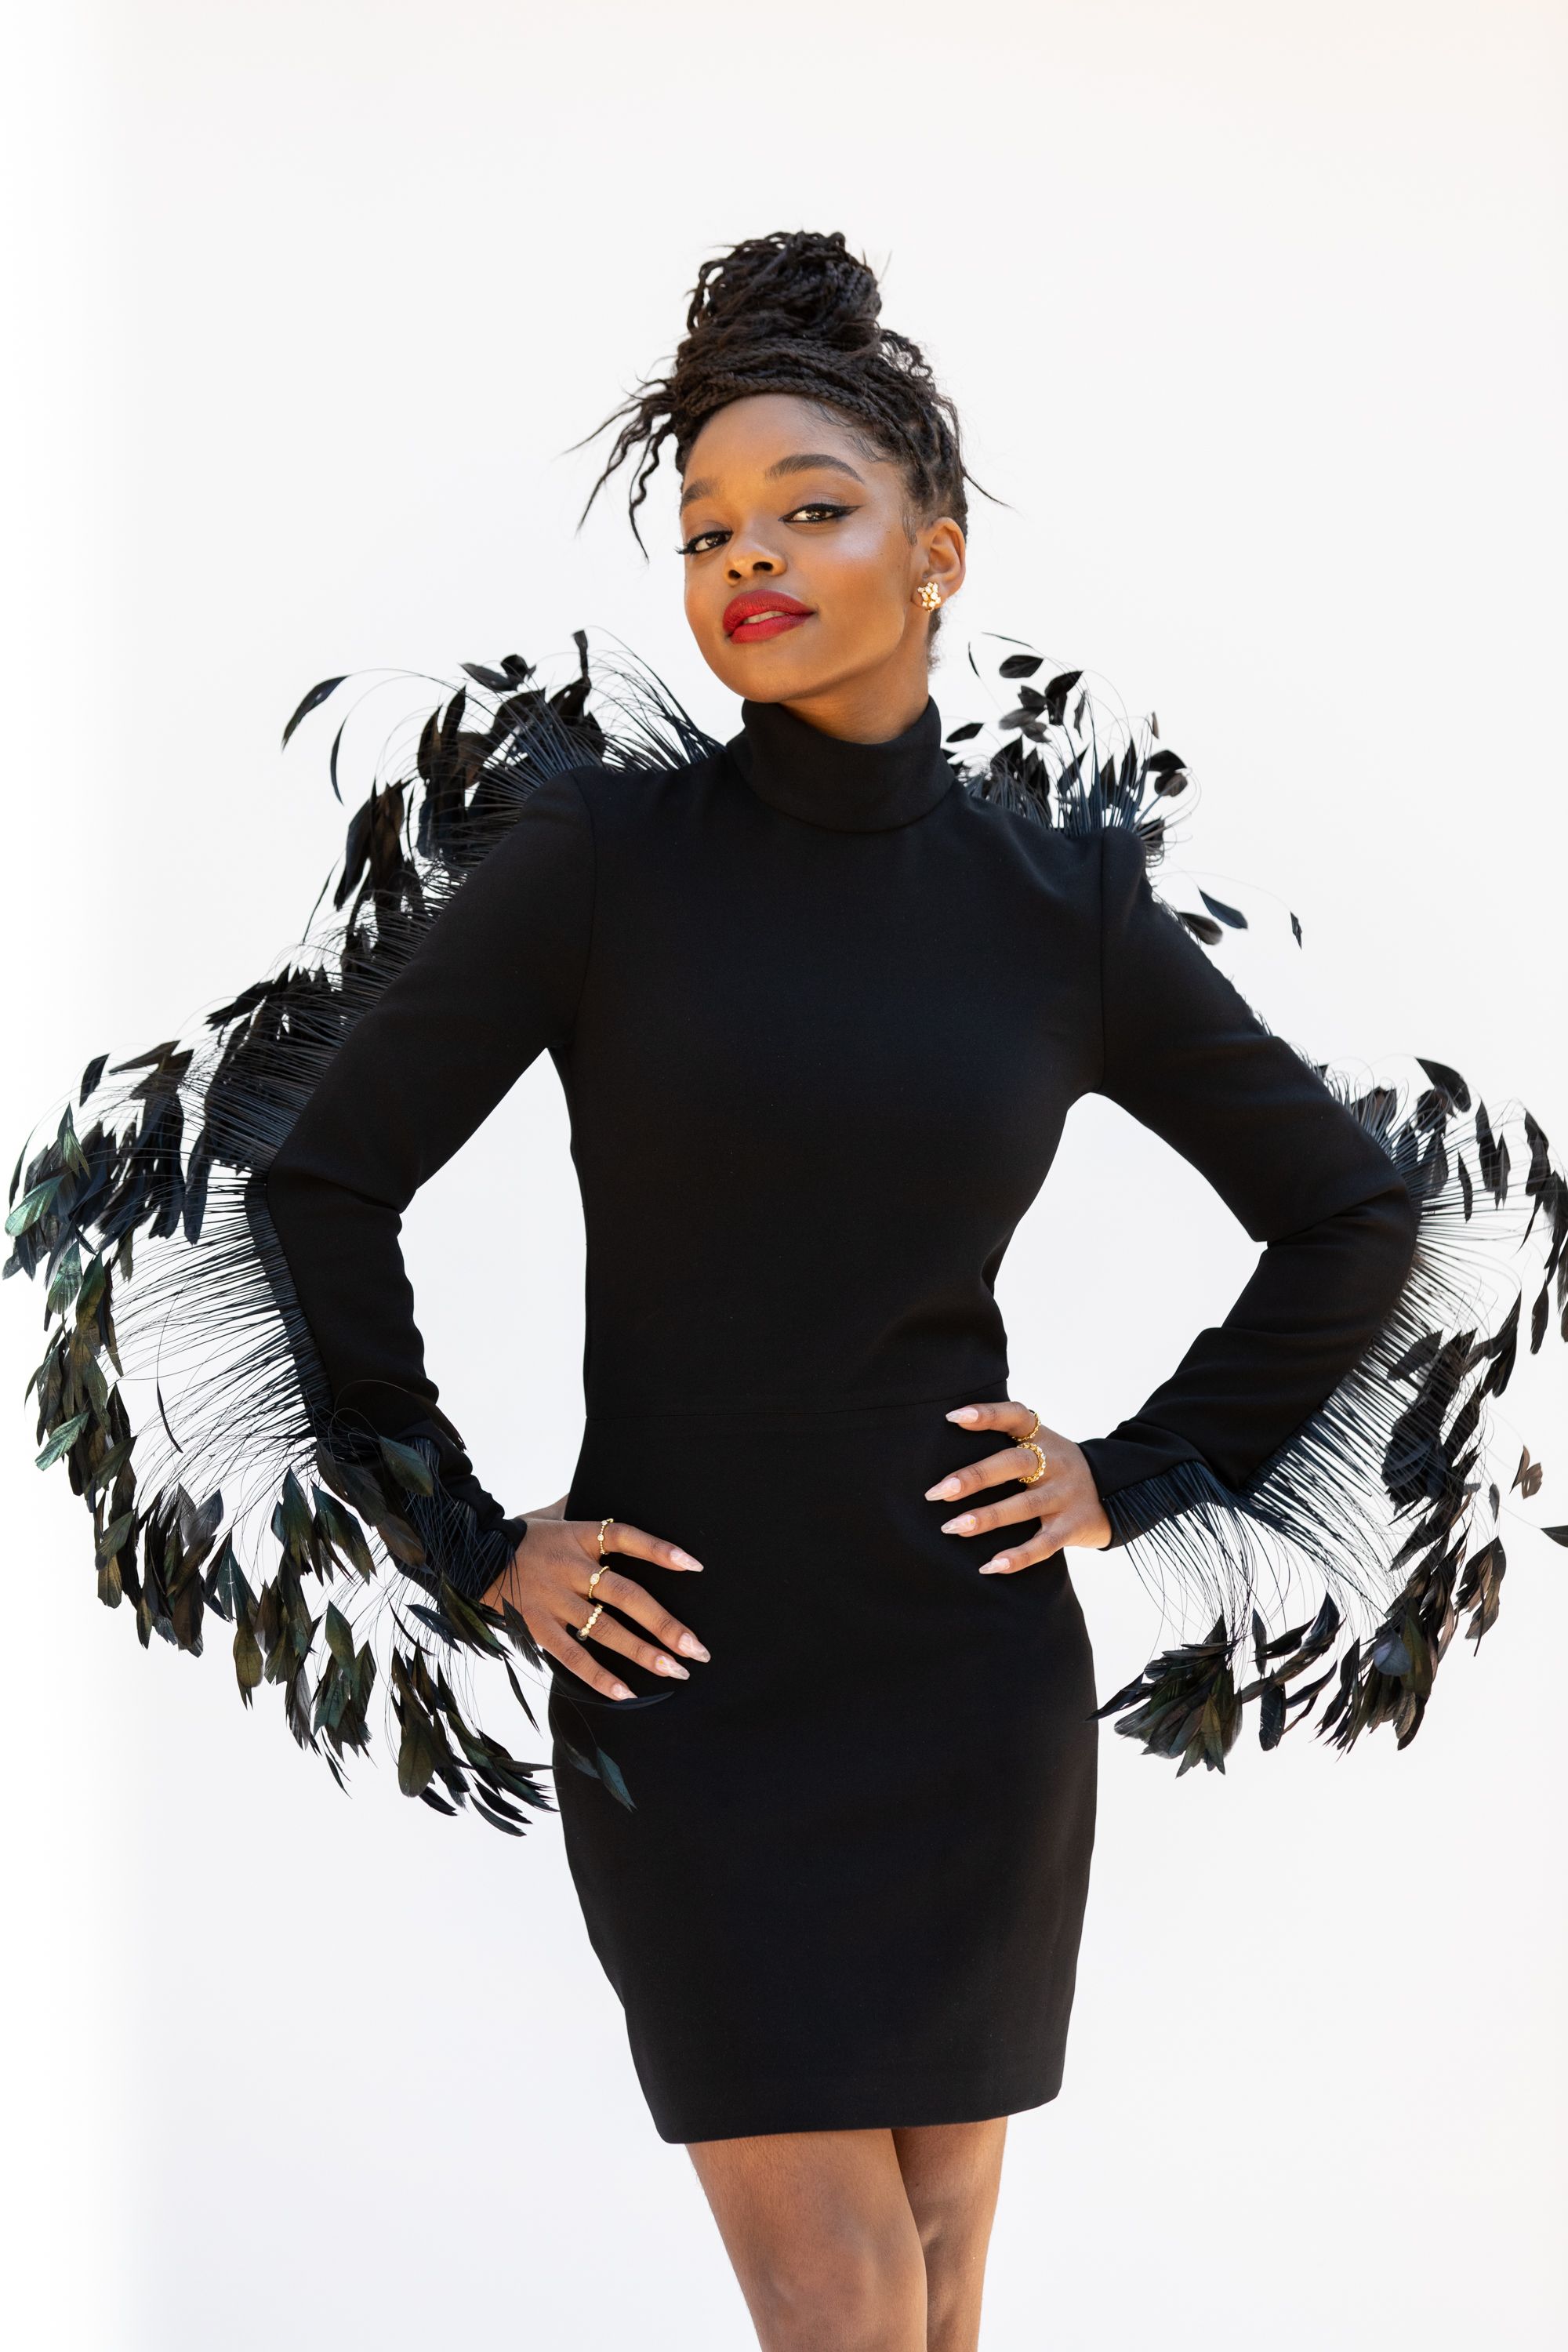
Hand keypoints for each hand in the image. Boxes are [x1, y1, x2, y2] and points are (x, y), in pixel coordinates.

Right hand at [480, 1515, 710, 1699]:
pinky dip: (599, 1677)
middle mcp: (571, 1568)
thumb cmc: (522, 1534)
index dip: (659, 1550)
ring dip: (643, 1653)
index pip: (625, 1537)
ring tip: (676, 1671)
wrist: (469, 1554)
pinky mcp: (536, 1626)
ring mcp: (554, 1600)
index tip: (694, 1565)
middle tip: (697, 1648)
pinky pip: (571, 1655)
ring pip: (605, 1630)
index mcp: (578, 1535)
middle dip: (665, 1624)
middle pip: (626, 1595)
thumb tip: (608, 1481)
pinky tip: (626, 1694)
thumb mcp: (553, 1511)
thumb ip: (583, 1505)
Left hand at [924, 1400, 1111, 1570]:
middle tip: (938, 1491)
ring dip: (987, 1518)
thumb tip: (948, 1442)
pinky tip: (991, 1566)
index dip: (987, 1414)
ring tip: (952, 1527)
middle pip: (1015, 1463)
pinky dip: (1018, 1557)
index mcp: (1043, 1438)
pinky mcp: (1072, 1528)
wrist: (1118, 1493)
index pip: (1016, 1416)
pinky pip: (1044, 1545)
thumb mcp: (1043, 1445)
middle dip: (975, 1476)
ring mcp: (1065, 1496)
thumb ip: (1008, 1442)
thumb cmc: (1057, 1469)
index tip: (953, 1417)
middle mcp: (1055, 1463)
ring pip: (1024, 1506)